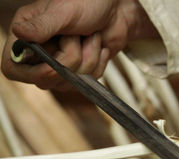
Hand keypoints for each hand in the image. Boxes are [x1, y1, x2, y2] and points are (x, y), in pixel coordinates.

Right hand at [1, 0, 156, 89]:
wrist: (116, 9)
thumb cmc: (87, 3)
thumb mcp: (63, 12)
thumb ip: (42, 26)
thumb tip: (18, 32)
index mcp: (26, 36)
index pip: (13, 69)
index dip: (32, 73)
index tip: (53, 64)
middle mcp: (39, 55)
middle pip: (47, 80)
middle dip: (71, 58)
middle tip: (77, 35)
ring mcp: (59, 66)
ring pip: (71, 82)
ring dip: (88, 58)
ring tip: (90, 37)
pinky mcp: (79, 72)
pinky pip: (87, 81)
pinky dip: (98, 63)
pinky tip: (99, 46)